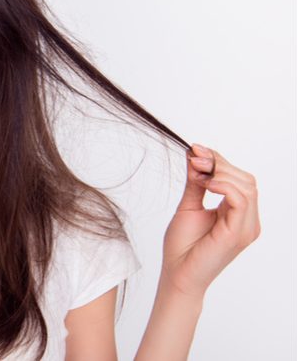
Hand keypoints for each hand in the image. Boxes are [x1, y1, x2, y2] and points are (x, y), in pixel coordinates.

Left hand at [160, 144, 260, 298]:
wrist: (177, 274)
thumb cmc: (182, 247)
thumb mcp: (189, 205)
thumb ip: (195, 182)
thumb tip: (195, 155)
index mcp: (237, 213)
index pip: (238, 178)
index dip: (219, 160)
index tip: (194, 150)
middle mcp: (247, 220)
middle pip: (245, 179)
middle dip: (219, 163)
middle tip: (195, 158)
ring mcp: (246, 227)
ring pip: (247, 186)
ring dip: (221, 173)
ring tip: (199, 173)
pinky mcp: (238, 233)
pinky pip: (241, 200)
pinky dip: (224, 186)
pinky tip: (206, 185)